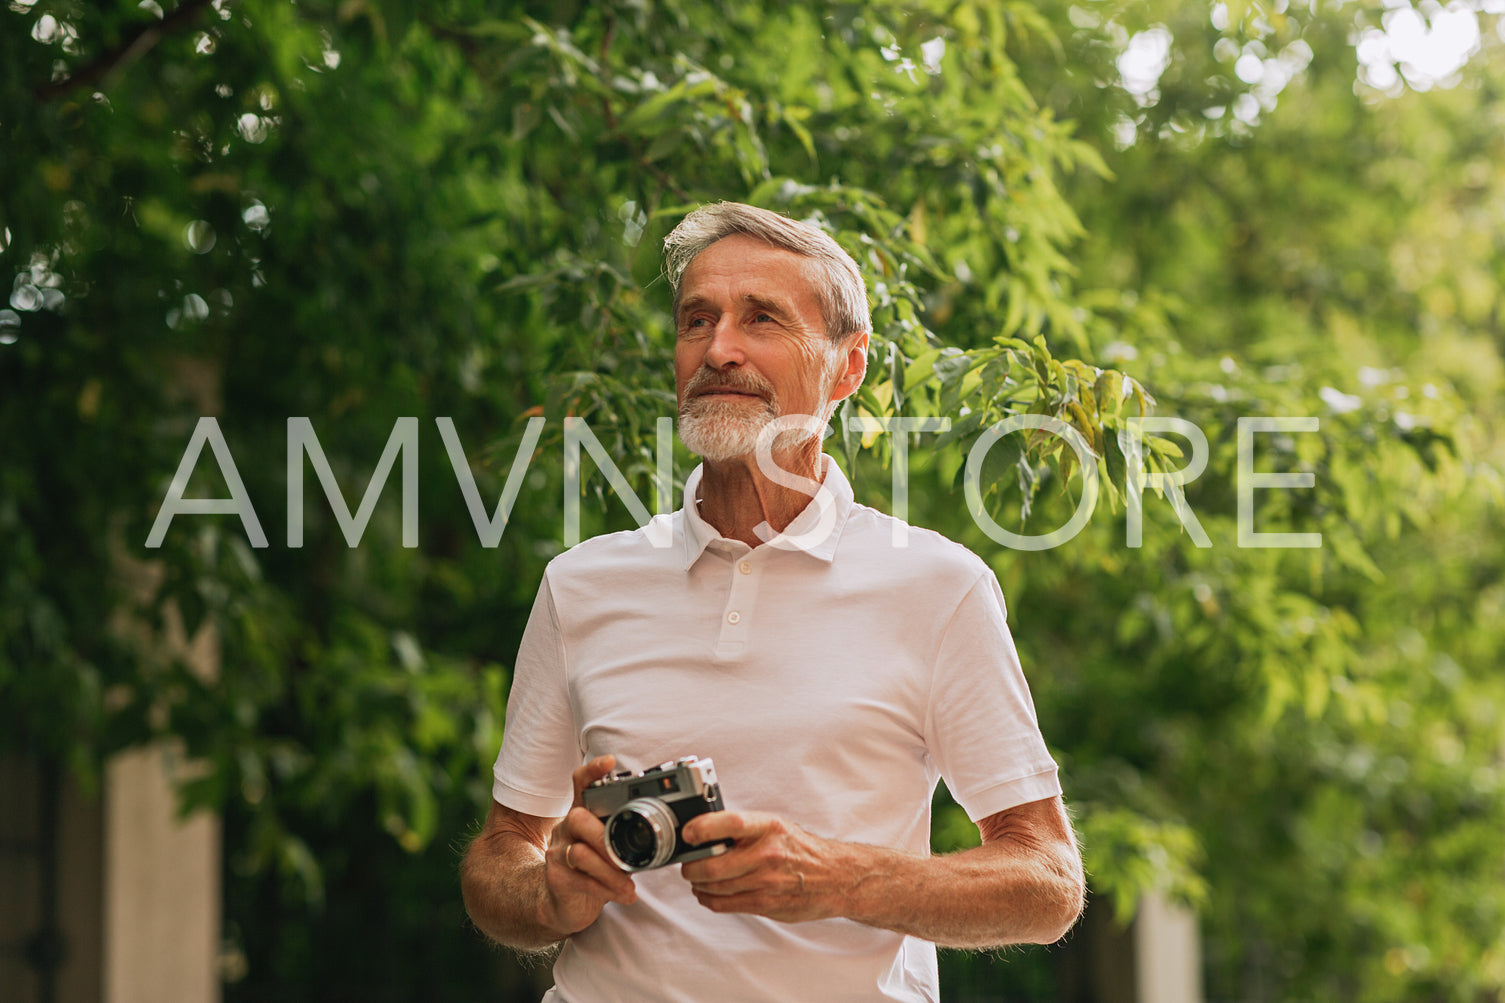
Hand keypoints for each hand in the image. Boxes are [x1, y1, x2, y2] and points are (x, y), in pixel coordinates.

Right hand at [541, 754, 637, 934]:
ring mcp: (558, 852)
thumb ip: (627, 833)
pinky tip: (624, 895)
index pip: (582, 783)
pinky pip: (581, 880)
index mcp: (583, 813)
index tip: (610, 761)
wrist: (565, 902)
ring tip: (629, 885)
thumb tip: (668, 827)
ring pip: (580, 853)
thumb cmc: (596, 867)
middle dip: (605, 837)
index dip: (594, 770)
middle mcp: (566, 827)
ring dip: (610, 872)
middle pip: (579, 818)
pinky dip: (607, 889)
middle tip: (627, 858)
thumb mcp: (612, 845)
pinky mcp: (556, 877)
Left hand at [679, 810, 851, 922]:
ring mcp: (766, 882)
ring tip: (697, 879)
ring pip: (715, 888)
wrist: (834, 877)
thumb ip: (744, 829)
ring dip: (698, 884)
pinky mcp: (766, 904)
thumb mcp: (775, 827)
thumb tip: (706, 830)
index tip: (688, 832)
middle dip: (691, 867)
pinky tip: (708, 894)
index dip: (704, 828)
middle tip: (688, 864)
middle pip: (714, 866)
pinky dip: (709, 899)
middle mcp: (768, 854)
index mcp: (769, 827)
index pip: (732, 824)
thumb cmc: (800, 849)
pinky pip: (725, 905)